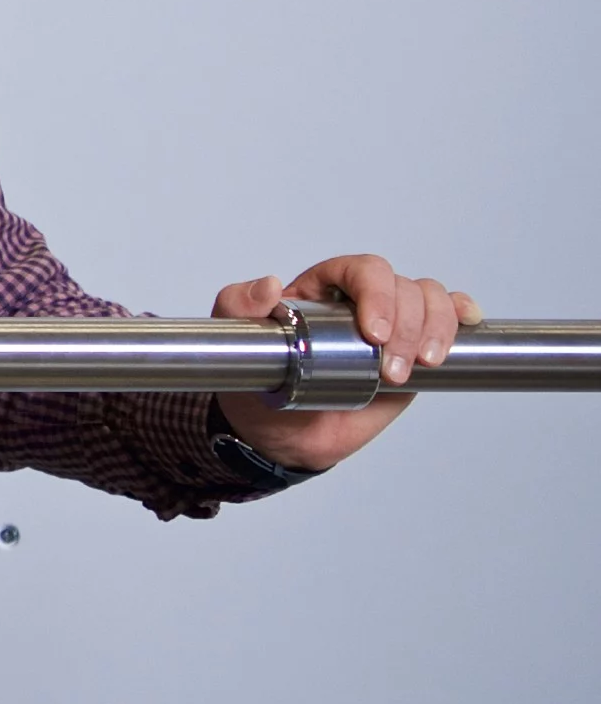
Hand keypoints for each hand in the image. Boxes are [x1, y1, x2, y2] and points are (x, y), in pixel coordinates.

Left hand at [209, 254, 482, 472]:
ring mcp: (393, 324)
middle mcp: (362, 300)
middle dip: (408, 326)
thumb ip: (238, 305)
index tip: (374, 334)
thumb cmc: (259, 379)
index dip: (377, 293)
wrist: (282, 433)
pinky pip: (448, 318)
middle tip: (392, 369)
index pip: (361, 270)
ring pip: (432, 300)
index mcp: (323, 288)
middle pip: (405, 286)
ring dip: (435, 330)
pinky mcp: (413, 350)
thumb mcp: (235, 338)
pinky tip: (468, 324)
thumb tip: (270, 284)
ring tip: (417, 368)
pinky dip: (462, 317)